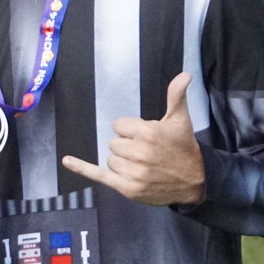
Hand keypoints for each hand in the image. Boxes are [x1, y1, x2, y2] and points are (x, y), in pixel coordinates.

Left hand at [61, 73, 204, 205]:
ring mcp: (133, 173)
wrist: (195, 181)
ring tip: (143, 165)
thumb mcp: (180, 120)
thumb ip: (176, 96)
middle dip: (127, 146)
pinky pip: (99, 175)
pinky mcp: (128, 188)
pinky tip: (67, 161)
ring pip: (110, 159)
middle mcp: (139, 153)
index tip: (146, 137)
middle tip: (147, 152)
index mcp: (148, 133)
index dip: (131, 130)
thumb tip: (184, 75)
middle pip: (114, 143)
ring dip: (122, 161)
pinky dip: (82, 168)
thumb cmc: (184, 148)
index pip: (119, 126)